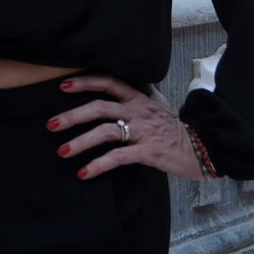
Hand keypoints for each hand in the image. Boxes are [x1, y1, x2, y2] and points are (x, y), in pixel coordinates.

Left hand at [47, 74, 202, 181]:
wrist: (202, 148)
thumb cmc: (174, 127)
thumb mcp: (157, 104)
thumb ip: (139, 93)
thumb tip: (122, 81)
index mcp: (138, 98)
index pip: (108, 82)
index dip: (85, 82)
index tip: (63, 85)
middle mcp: (137, 111)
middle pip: (99, 106)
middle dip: (72, 115)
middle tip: (51, 124)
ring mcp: (142, 131)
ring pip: (105, 131)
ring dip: (80, 141)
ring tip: (62, 151)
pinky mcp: (147, 152)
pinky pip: (118, 157)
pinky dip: (98, 164)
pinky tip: (84, 172)